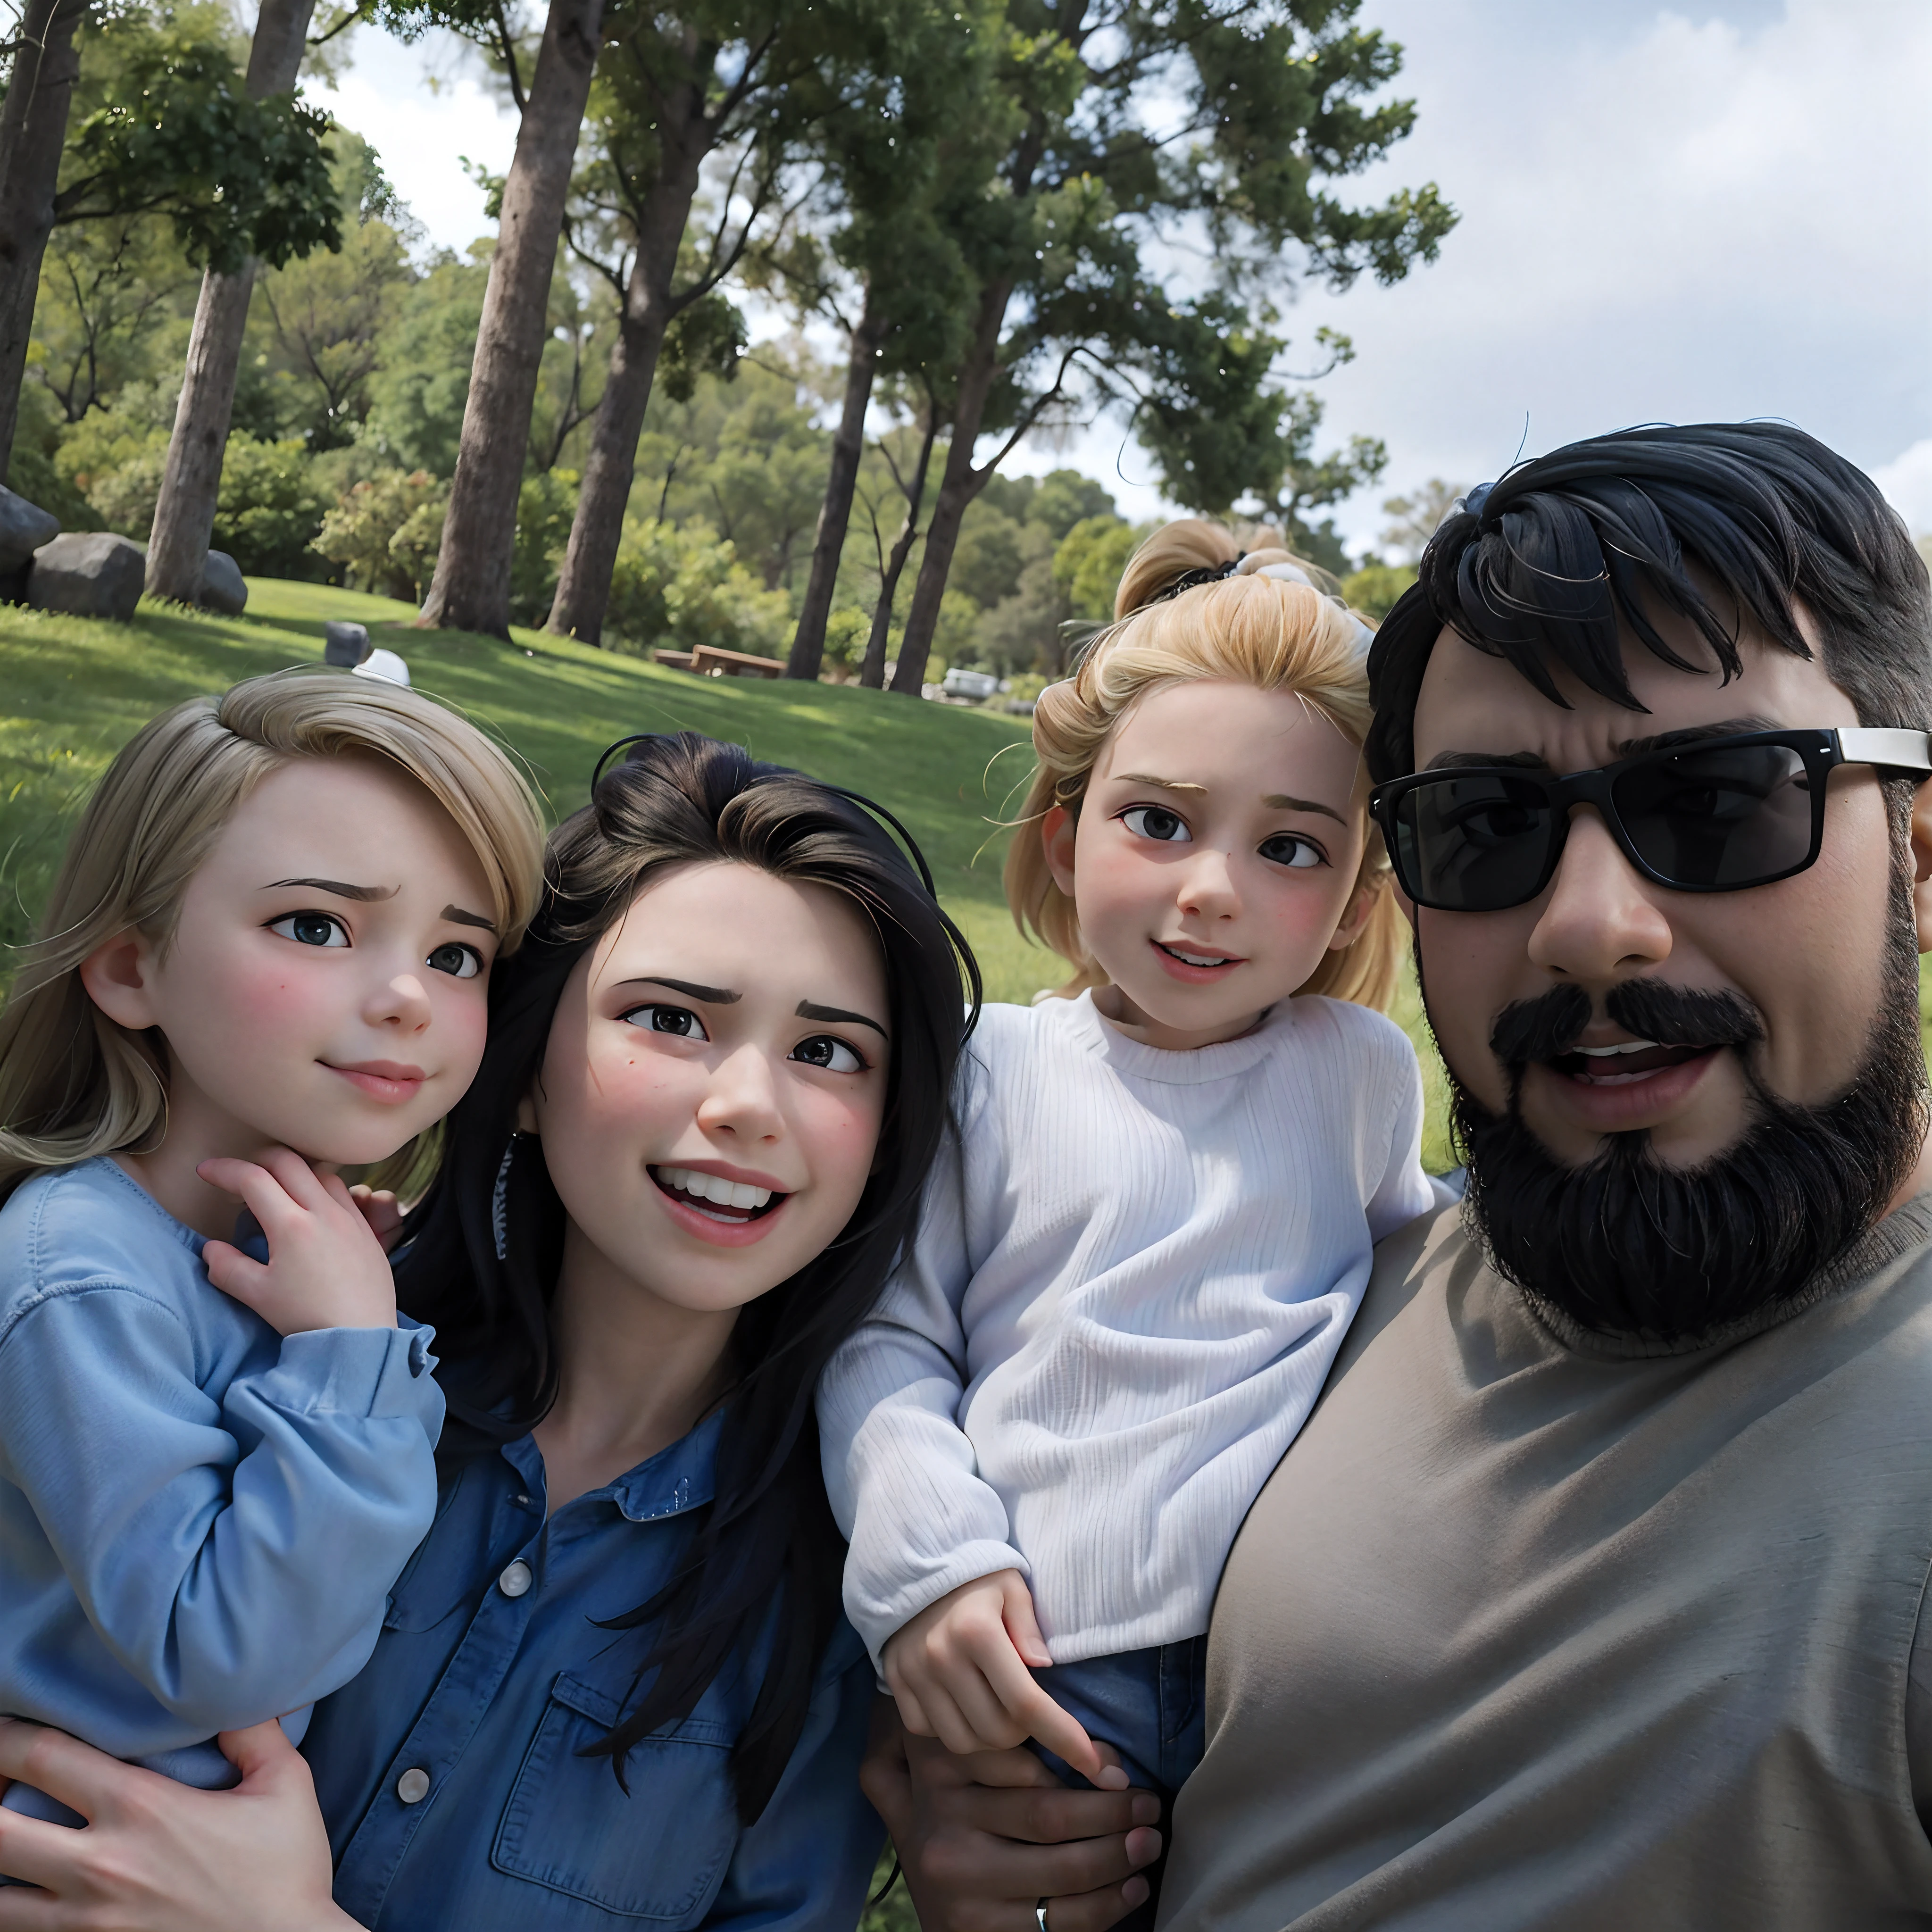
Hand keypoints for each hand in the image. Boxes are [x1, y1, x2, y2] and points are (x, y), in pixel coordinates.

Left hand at [0, 1717, 359, 1930]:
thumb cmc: (284, 1873)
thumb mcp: (286, 1785)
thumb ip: (254, 1733)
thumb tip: (231, 1697)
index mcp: (141, 1809)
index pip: (44, 1759)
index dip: (6, 1737)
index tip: (3, 1728)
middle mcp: (99, 1864)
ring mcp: (84, 1922)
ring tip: (9, 1842)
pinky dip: (11, 1912)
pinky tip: (24, 1893)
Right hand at [197, 1149, 397, 1334]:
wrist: (360, 1335)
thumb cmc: (306, 1318)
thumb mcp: (256, 1295)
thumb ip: (227, 1267)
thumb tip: (211, 1248)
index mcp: (291, 1225)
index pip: (252, 1179)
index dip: (223, 1170)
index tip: (204, 1171)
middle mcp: (323, 1211)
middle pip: (288, 1161)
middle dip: (257, 1160)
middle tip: (240, 1176)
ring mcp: (350, 1217)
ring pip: (320, 1172)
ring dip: (294, 1171)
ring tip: (277, 1190)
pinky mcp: (367, 1229)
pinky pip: (344, 1192)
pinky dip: (322, 1187)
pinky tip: (312, 1208)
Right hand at [861, 1700, 1160, 1931]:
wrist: (923, 1887)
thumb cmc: (950, 1807)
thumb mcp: (947, 1758)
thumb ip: (991, 1727)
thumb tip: (1069, 1709)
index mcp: (939, 1770)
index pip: (1018, 1759)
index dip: (1078, 1760)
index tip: (1119, 1767)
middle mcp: (941, 1825)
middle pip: (1047, 1815)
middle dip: (1111, 1812)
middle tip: (1151, 1805)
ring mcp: (958, 1884)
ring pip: (1060, 1870)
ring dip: (1118, 1858)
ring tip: (1151, 1842)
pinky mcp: (977, 1929)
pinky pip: (1057, 1922)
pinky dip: (1105, 1907)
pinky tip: (1132, 1888)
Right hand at [883, 1571, 1116, 1785]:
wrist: (915, 1563)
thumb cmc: (977, 1578)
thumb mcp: (1014, 1587)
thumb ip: (1032, 1629)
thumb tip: (1045, 1668)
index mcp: (977, 1632)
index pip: (1027, 1704)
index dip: (1064, 1739)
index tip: (1095, 1765)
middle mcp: (941, 1657)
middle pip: (997, 1733)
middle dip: (1026, 1734)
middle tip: (1032, 1711)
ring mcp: (914, 1674)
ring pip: (963, 1743)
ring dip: (991, 1739)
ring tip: (999, 1710)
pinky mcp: (895, 1684)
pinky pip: (928, 1733)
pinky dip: (953, 1730)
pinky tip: (964, 1705)